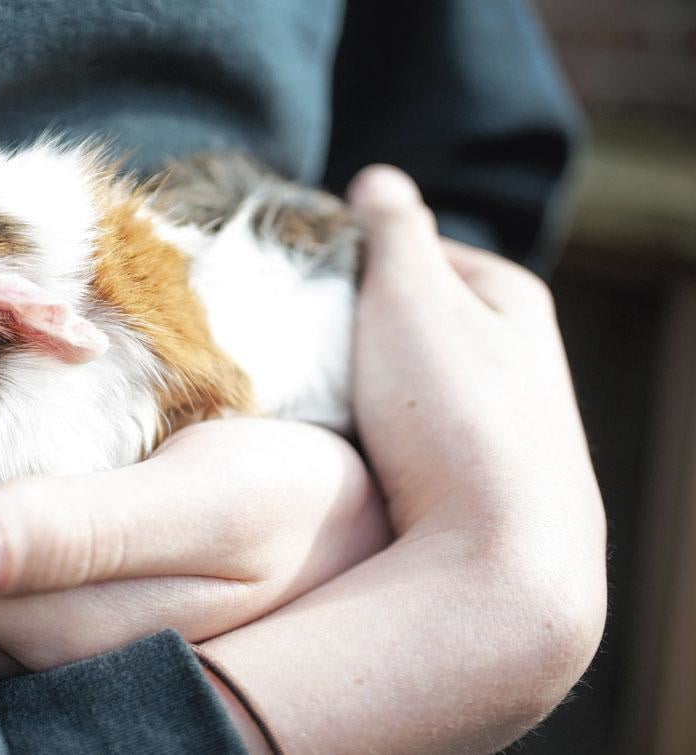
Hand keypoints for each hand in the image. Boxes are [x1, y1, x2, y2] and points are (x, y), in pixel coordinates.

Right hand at [195, 166, 607, 752]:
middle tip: (294, 336)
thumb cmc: (454, 413)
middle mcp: (516, 358)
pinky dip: (378, 434)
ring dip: (363, 384)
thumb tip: (378, 179)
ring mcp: (499, 427)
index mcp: (508, 297)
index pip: (417, 248)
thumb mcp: (412, 295)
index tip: (298, 275)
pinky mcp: (476, 485)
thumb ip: (392, 230)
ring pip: (408, 383)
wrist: (500, 559)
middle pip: (412, 318)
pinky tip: (348, 450)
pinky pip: (411, 438)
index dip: (355, 254)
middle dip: (356, 322)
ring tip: (313, 396)